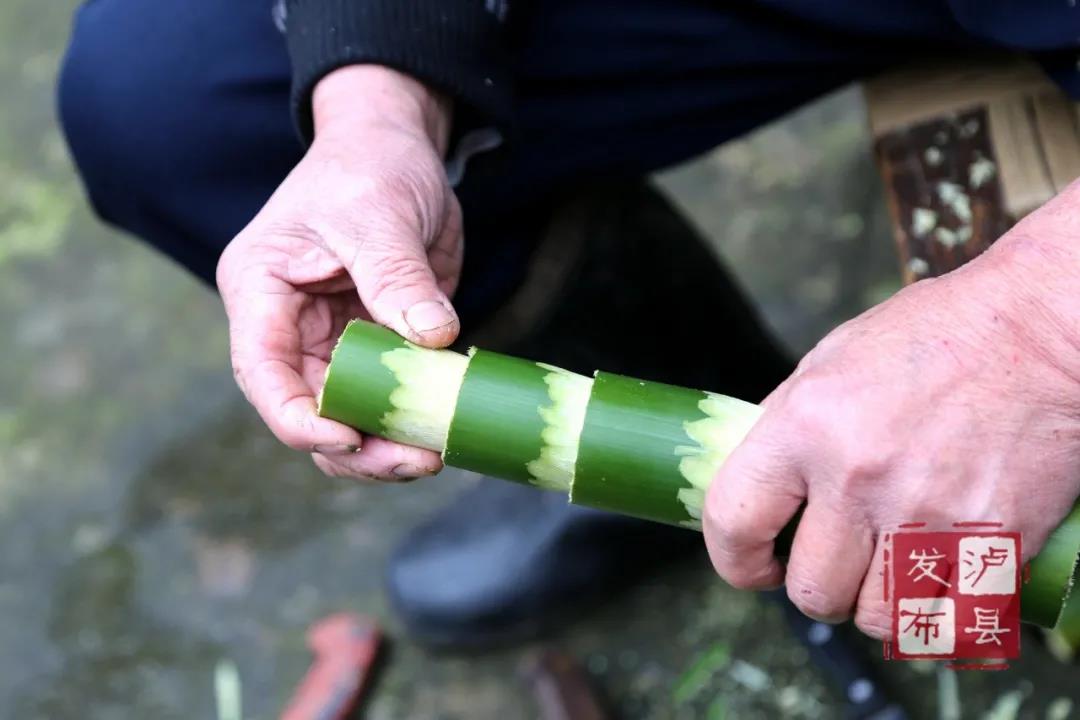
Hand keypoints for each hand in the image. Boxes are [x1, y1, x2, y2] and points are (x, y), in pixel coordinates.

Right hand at [217, 66, 461, 480]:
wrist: (397, 149)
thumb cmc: (368, 166)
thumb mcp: (378, 213)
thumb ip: (397, 277)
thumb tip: (433, 340)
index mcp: (261, 291)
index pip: (263, 372)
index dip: (299, 419)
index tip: (349, 439)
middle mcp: (289, 327)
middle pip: (308, 411)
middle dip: (358, 447)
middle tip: (419, 459)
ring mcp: (333, 342)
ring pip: (348, 417)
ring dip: (388, 444)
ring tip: (437, 453)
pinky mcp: (376, 347)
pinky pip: (389, 397)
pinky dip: (415, 417)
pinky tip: (449, 424)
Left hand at [704, 181, 1079, 636]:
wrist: (1039, 332)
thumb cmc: (934, 337)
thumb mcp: (830, 362)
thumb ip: (785, 428)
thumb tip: (757, 489)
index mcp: (807, 425)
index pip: (733, 523)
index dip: (735, 560)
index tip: (754, 564)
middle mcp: (861, 477)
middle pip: (810, 592)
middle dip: (817, 585)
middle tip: (837, 561)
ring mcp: (930, 515)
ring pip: (878, 620)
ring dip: (879, 602)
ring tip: (892, 566)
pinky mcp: (994, 542)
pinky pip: (949, 623)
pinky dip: (939, 615)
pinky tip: (939, 579)